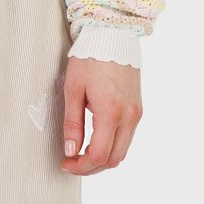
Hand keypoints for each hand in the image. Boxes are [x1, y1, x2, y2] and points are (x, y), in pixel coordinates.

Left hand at [60, 56, 142, 175]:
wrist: (112, 35)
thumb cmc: (90, 57)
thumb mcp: (74, 89)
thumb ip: (72, 122)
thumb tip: (70, 150)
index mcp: (111, 112)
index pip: (99, 155)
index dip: (80, 166)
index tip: (66, 163)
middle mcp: (129, 117)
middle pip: (114, 159)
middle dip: (92, 167)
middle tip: (72, 162)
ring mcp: (136, 113)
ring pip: (122, 151)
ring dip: (103, 158)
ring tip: (81, 153)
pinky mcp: (138, 108)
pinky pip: (127, 137)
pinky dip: (112, 145)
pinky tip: (96, 140)